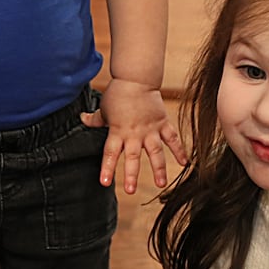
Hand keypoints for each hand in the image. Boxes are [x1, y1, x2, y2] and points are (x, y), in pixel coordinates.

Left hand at [80, 79, 185, 193]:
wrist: (137, 79)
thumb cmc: (118, 93)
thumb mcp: (104, 107)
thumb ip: (95, 118)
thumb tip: (83, 119)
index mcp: (117, 131)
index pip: (110, 153)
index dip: (107, 168)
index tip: (104, 182)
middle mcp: (134, 134)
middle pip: (132, 157)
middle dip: (131, 174)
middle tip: (130, 190)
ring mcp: (150, 130)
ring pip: (155, 152)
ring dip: (158, 168)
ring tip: (161, 184)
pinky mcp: (162, 124)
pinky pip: (172, 139)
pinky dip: (179, 151)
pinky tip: (185, 163)